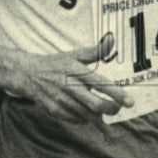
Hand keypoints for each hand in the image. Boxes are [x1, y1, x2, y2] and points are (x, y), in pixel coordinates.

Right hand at [9, 36, 133, 123]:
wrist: (27, 75)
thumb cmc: (56, 64)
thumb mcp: (73, 55)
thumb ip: (95, 51)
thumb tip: (112, 38)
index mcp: (75, 70)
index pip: (99, 83)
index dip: (116, 94)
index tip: (130, 102)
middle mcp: (68, 86)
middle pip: (95, 105)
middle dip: (111, 109)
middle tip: (118, 108)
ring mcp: (61, 101)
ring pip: (87, 116)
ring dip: (99, 117)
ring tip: (107, 114)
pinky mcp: (55, 111)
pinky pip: (76, 120)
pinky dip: (84, 119)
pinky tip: (87, 114)